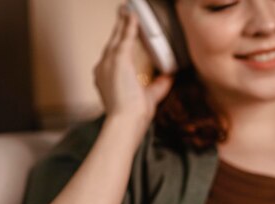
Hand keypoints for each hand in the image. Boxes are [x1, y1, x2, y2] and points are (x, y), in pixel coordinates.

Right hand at [93, 6, 173, 131]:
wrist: (126, 122)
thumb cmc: (133, 115)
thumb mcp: (150, 96)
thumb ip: (159, 84)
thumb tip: (170, 75)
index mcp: (108, 77)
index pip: (115, 54)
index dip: (120, 42)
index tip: (124, 34)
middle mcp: (104, 67)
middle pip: (113, 42)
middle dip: (119, 28)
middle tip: (124, 13)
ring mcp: (109, 63)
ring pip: (117, 37)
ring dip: (123, 22)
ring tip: (127, 9)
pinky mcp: (118, 60)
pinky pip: (124, 38)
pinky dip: (129, 26)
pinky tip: (133, 16)